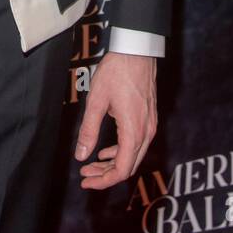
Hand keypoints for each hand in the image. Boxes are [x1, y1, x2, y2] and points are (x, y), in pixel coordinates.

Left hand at [74, 51, 156, 189]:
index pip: (121, 170)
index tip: (86, 182)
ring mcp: (150, 125)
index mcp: (133, 131)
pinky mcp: (150, 118)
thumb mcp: (96, 101)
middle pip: (128, 166)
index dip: (103, 181)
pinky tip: (106, 150)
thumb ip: (89, 130)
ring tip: (91, 164)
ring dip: (113, 164)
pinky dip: (121, 152)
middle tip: (85, 175)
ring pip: (133, 156)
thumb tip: (81, 156)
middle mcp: (146, 132)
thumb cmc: (116, 72)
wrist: (137, 50)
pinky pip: (137, 144)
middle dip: (106, 175)